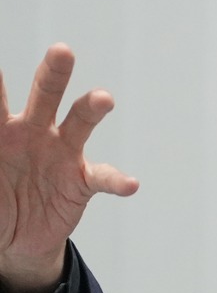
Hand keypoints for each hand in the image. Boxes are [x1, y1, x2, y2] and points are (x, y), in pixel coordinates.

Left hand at [0, 44, 136, 292]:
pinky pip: (104, 178)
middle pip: (45, 96)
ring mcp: (62, 156)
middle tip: (62, 51)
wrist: (15, 241)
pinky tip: (129, 184)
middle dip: (54, 74)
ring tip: (103, 99)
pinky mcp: (82, 183)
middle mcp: (34, 134)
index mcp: (1, 131)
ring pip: (80, 124)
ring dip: (92, 109)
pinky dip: (118, 181)